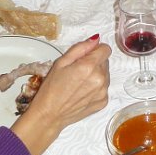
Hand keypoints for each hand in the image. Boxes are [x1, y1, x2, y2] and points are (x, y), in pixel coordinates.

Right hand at [10, 37, 110, 154]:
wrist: (50, 115)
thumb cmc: (51, 88)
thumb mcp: (61, 62)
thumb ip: (80, 48)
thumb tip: (96, 39)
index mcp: (89, 66)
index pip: (106, 49)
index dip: (95, 50)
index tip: (85, 56)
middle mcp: (100, 79)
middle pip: (105, 61)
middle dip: (94, 62)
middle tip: (78, 71)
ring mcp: (103, 91)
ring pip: (105, 74)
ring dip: (96, 75)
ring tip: (79, 83)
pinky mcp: (103, 102)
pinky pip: (104, 88)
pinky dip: (96, 87)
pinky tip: (82, 92)